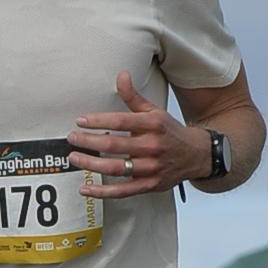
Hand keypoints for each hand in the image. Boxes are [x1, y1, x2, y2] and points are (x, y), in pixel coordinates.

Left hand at [69, 72, 208, 198]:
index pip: (121, 121)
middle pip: (114, 145)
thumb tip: (121, 75)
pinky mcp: (149, 185)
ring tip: (74, 158)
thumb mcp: (154, 111)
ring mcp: (151, 168)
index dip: (98, 121)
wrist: (196, 155)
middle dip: (89, 142)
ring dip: (91, 164)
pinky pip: (122, 191)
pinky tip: (86, 188)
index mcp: (153, 125)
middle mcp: (152, 146)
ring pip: (116, 168)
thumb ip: (134, 97)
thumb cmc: (169, 132)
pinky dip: (102, 192)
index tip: (80, 121)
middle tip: (72, 138)